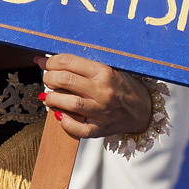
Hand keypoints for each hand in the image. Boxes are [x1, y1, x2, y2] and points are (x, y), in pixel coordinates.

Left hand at [35, 54, 151, 138]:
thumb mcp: (107, 69)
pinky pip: (78, 129)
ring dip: (51, 98)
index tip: (45, 63)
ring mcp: (102, 111)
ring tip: (48, 96)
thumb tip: (47, 60)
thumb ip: (82, 66)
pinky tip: (59, 115)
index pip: (68, 62)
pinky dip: (64, 122)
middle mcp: (102, 91)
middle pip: (64, 80)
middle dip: (48, 78)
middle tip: (47, 79)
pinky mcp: (100, 128)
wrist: (143, 110)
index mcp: (104, 72)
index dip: (50, 61)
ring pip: (69, 103)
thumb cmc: (122, 87)